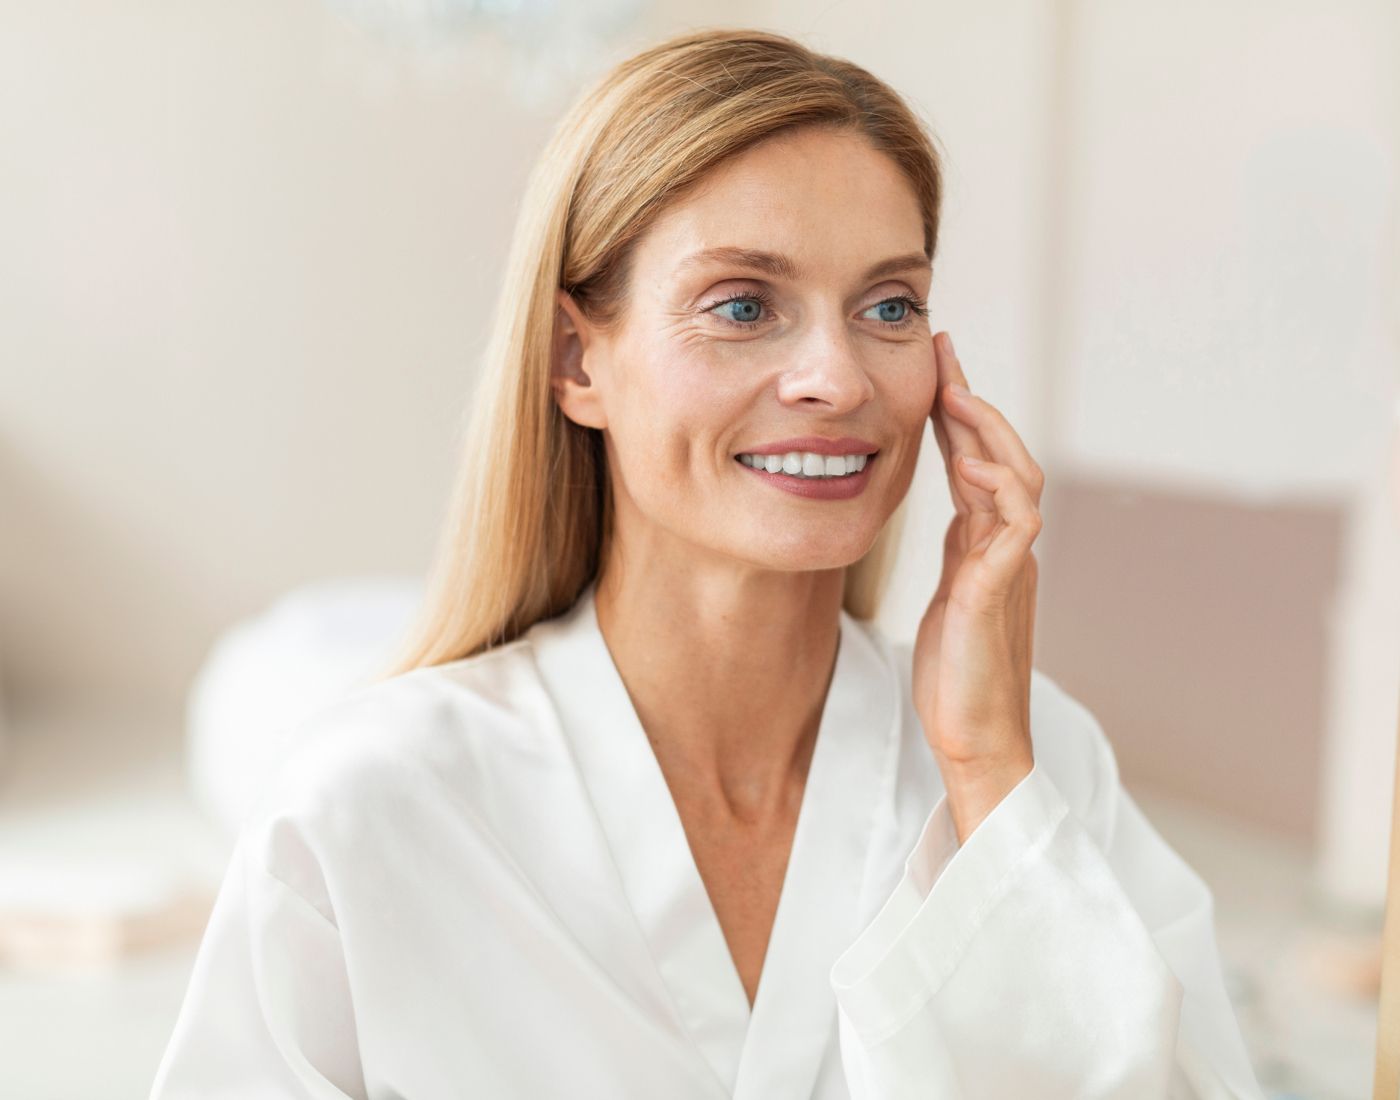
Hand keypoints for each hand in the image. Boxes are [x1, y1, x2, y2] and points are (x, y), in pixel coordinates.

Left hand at [912, 332, 1042, 841]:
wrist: (976, 739)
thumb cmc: (958, 677)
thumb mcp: (951, 597)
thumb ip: (961, 552)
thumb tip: (958, 507)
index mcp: (988, 547)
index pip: (978, 466)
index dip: (960, 419)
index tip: (938, 372)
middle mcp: (1007, 549)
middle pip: (1002, 457)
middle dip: (973, 404)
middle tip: (943, 356)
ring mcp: (1009, 568)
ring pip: (1017, 480)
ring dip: (987, 433)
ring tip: (955, 394)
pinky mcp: (1000, 592)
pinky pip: (1015, 527)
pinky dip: (999, 490)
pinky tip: (974, 465)